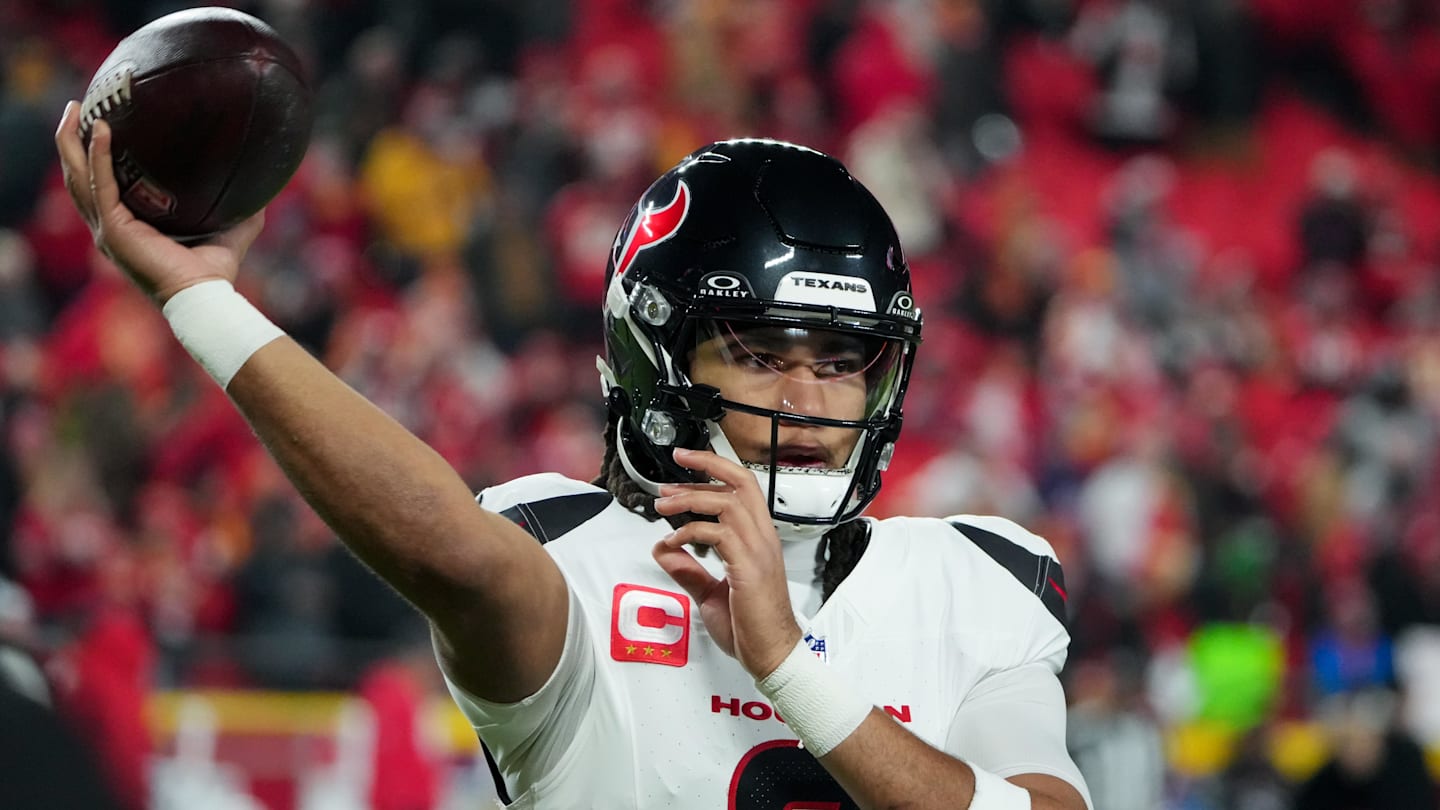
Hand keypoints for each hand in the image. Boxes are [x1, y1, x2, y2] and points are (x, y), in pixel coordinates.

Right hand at [54, 100, 263, 303]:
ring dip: (71, 142)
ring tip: (77, 109)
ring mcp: (108, 229)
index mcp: (128, 228)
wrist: (205, 296)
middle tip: (77, 107)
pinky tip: (100, 130)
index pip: (102, 187)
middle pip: (79, 177)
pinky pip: (101, 185)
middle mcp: (110, 228)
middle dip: (71, 141)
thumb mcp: (230, 231)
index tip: (99, 124)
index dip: (95, 157)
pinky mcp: (113, 230)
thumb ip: (243, 210)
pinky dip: (98, 156)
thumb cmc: (215, 272)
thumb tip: (266, 187)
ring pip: (79, 178)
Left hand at [652, 447, 801, 678]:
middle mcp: (762, 537)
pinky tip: (672, 543)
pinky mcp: (749, 566)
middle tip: (674, 466)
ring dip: (690, 498)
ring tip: (663, 504)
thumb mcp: (710, 593)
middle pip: (741, 482)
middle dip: (706, 466)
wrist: (771, 654)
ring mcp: (758, 550)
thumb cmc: (750, 627)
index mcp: (759, 539)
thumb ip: (689, 569)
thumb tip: (664, 550)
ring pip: (727, 502)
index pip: (742, 488)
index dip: (714, 470)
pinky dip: (689, 532)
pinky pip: (718, 534)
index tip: (685, 462)